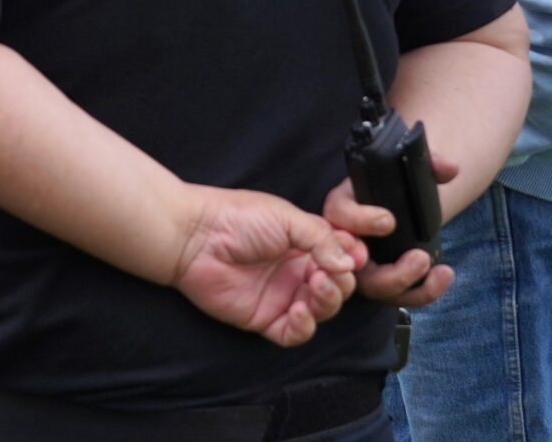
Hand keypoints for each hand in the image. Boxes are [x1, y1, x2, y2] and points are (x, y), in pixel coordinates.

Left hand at [171, 186, 361, 346]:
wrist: (195, 236)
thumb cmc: (236, 218)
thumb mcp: (286, 217)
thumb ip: (321, 237)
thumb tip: (349, 261)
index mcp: (304, 244)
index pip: (341, 258)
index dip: (351, 259)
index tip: (356, 255)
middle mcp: (296, 271)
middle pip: (337, 287)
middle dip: (341, 282)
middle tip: (329, 272)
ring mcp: (282, 295)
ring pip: (321, 311)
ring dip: (327, 302)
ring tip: (316, 286)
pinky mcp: (265, 317)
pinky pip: (294, 333)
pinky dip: (303, 327)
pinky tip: (299, 311)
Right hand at [323, 158, 459, 308]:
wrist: (405, 198)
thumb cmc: (399, 180)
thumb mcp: (410, 163)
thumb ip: (430, 161)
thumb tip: (450, 168)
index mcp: (344, 204)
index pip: (339, 214)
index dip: (360, 221)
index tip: (389, 221)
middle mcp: (347, 238)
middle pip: (354, 265)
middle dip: (387, 271)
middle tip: (419, 258)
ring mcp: (364, 263)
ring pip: (375, 287)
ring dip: (408, 285)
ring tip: (439, 272)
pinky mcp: (383, 279)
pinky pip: (396, 295)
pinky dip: (422, 292)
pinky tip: (444, 276)